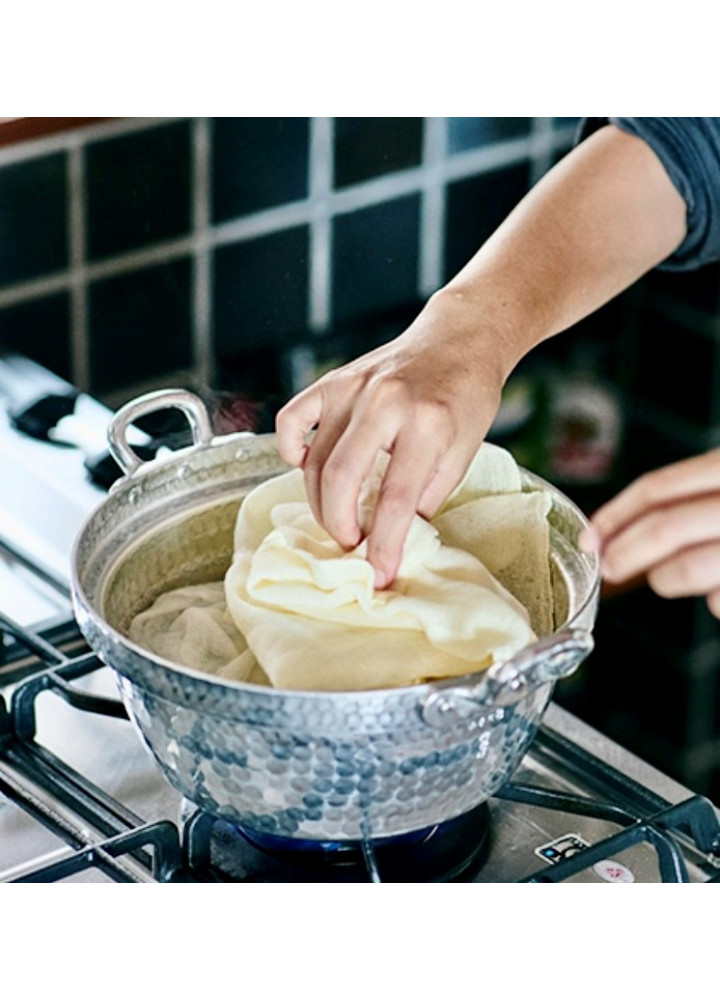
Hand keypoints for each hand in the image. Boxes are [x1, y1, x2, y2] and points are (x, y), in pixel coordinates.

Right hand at [275, 292, 506, 587]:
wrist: (459, 338)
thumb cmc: (467, 398)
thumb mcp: (464, 452)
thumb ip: (426, 494)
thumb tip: (392, 536)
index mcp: (427, 423)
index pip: (396, 499)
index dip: (383, 545)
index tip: (378, 577)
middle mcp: (384, 402)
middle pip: (341, 478)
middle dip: (339, 526)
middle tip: (351, 545)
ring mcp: (353, 388)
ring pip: (314, 458)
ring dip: (320, 501)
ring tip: (338, 519)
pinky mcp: (334, 380)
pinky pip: (293, 419)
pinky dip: (290, 449)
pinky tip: (304, 466)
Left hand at [580, 449, 719, 616]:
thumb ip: (688, 497)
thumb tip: (614, 536)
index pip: (657, 489)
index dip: (614, 515)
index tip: (589, 538)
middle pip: (664, 528)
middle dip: (624, 554)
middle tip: (608, 567)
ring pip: (685, 569)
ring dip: (664, 579)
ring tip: (674, 575)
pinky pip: (718, 601)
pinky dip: (713, 600)